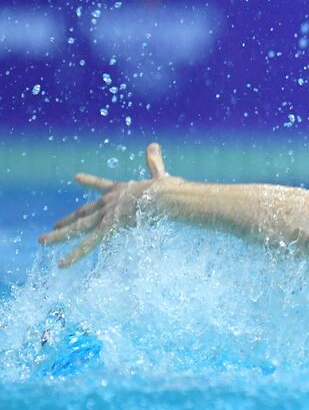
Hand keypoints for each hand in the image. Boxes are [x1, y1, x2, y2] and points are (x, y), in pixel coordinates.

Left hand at [40, 143, 179, 266]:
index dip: (89, 182)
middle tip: (53, 226)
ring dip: (59, 236)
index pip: (101, 186)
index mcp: (120, 190)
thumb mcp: (160, 175)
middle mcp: (108, 202)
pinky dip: (75, 255)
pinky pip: (88, 244)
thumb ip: (154, 162)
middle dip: (67, 221)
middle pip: (82, 213)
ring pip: (78, 228)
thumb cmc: (166, 189)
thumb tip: (153, 145)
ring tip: (42, 241)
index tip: (76, 178)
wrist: (164, 197)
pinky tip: (62, 264)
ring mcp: (106, 215)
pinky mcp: (108, 227)